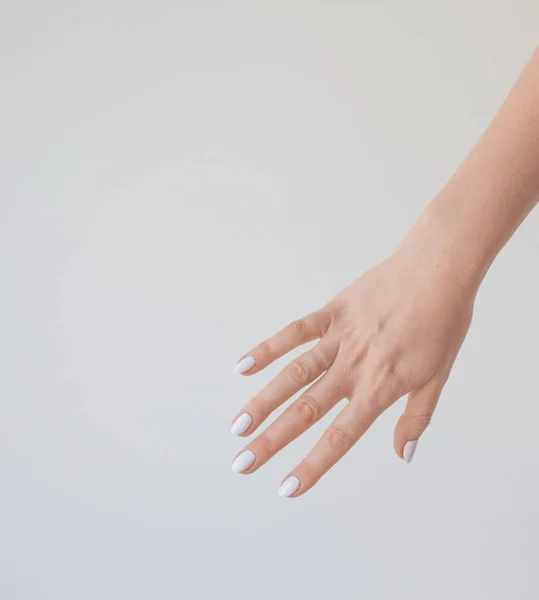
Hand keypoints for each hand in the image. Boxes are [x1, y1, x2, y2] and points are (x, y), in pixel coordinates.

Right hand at [231, 242, 476, 496]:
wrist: (437, 270)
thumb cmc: (443, 323)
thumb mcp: (438, 376)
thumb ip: (416, 417)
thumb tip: (403, 455)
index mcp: (380, 386)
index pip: (340, 435)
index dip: (312, 464)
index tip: (286, 488)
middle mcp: (353, 367)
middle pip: (305, 410)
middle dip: (272, 440)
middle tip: (241, 463)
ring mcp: (339, 338)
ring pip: (294, 374)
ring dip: (263, 401)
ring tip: (237, 426)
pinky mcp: (332, 313)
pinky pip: (295, 332)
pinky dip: (268, 348)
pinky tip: (242, 365)